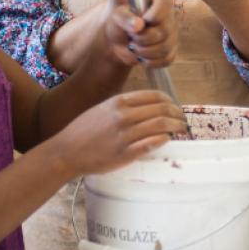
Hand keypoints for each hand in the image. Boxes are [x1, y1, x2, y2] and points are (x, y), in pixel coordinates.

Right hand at [55, 91, 187, 175]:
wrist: (67, 151)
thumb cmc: (84, 130)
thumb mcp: (103, 108)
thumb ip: (124, 106)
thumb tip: (148, 106)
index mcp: (119, 102)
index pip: (155, 96)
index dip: (170, 101)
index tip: (174, 106)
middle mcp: (124, 115)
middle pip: (162, 109)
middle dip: (177, 114)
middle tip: (182, 119)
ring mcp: (125, 134)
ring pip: (161, 125)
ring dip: (175, 127)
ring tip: (180, 129)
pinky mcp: (125, 153)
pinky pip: (152, 143)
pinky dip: (164, 139)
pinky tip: (167, 139)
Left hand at [103, 0, 177, 67]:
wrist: (118, 42)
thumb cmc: (119, 23)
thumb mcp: (117, 16)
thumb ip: (125, 17)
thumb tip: (139, 25)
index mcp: (159, 2)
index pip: (165, 5)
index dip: (152, 16)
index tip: (140, 21)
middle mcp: (170, 17)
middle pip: (164, 31)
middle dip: (142, 38)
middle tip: (131, 37)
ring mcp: (173, 35)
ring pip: (165, 48)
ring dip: (144, 52)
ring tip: (134, 47)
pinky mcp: (171, 51)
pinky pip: (166, 60)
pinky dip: (150, 62)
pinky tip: (141, 57)